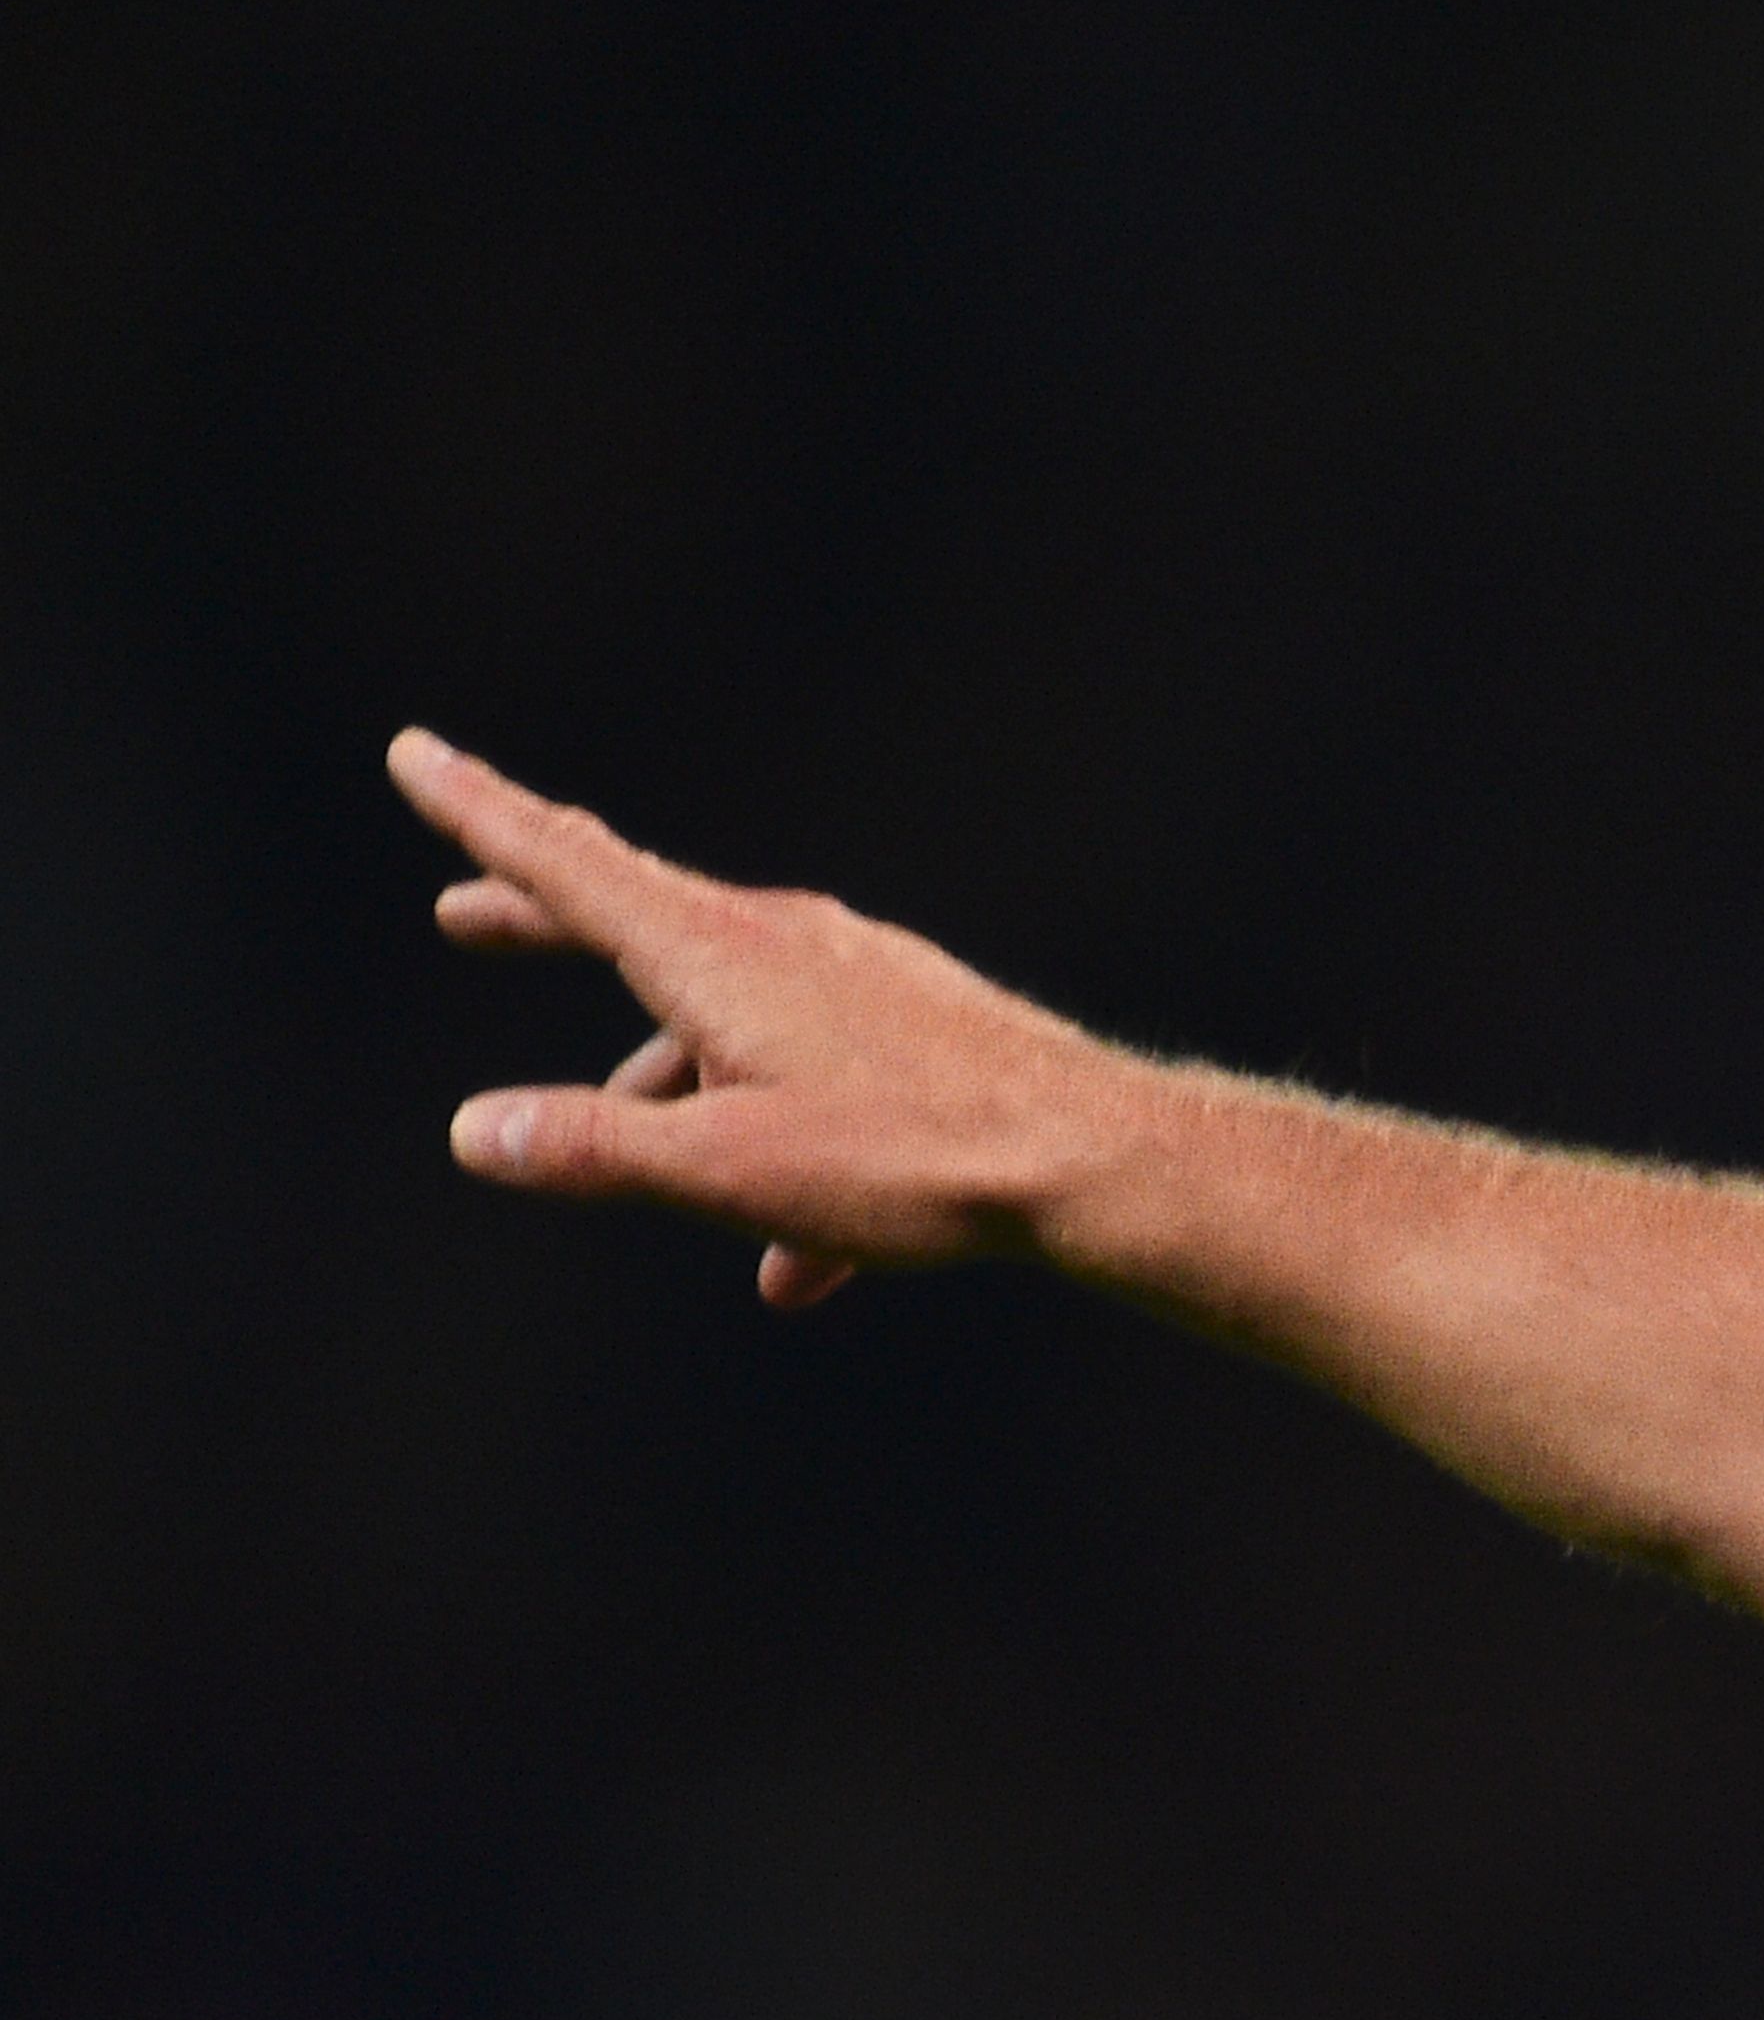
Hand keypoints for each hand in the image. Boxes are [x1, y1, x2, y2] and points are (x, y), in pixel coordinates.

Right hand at [393, 729, 1132, 1307]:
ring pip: (734, 1023)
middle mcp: (786, 942)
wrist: (1092, 1161)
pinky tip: (807, 1266)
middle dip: (547, 923)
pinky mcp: (922, 1029)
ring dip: (679, 1081)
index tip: (416, 753)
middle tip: (467, 914)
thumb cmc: (913, 1159)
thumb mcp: (728, 1168)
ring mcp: (861, 979)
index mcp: (717, 955)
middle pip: (639, 921)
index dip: (480, 815)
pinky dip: (792, 1160)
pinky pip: (826, 1089)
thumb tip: (477, 1130)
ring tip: (650, 1144)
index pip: (568, 866)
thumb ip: (597, 1148)